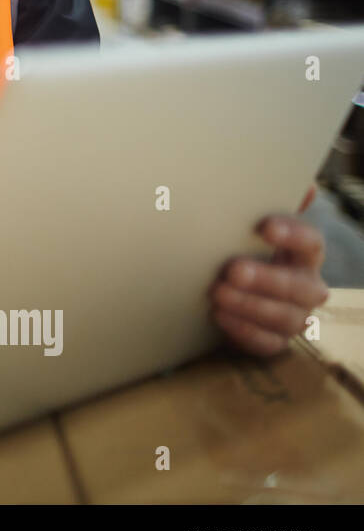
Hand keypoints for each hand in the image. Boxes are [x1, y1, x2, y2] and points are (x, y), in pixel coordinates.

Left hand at [210, 194, 327, 356]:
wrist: (227, 288)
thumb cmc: (243, 249)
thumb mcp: (250, 225)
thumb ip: (268, 202)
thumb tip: (304, 186)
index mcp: (305, 255)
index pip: (312, 243)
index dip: (293, 235)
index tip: (264, 226)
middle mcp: (307, 287)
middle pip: (301, 286)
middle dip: (267, 279)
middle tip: (234, 269)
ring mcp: (294, 317)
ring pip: (286, 318)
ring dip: (251, 305)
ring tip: (218, 292)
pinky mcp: (274, 341)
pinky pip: (268, 344)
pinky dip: (244, 331)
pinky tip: (220, 316)